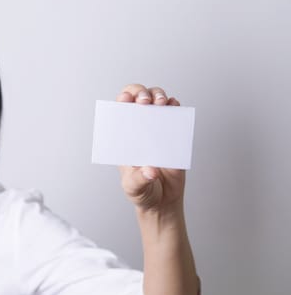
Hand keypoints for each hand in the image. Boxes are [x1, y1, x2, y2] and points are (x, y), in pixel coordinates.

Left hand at [116, 84, 184, 213]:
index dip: (122, 100)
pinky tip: (175, 106)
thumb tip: (150, 170)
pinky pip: (174, 114)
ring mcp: (156, 129)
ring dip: (159, 95)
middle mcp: (138, 129)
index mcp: (123, 138)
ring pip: (156, 101)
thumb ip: (140, 179)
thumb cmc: (142, 191)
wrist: (162, 201)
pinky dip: (175, 106)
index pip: (119, 112)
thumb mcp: (134, 187)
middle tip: (145, 102)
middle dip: (141, 93)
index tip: (127, 100)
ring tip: (161, 103)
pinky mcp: (173, 134)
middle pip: (137, 99)